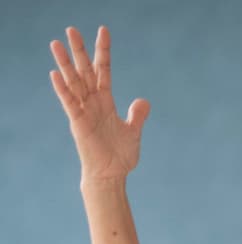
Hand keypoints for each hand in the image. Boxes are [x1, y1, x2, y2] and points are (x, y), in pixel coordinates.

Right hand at [48, 26, 147, 182]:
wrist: (111, 175)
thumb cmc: (120, 155)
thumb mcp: (133, 132)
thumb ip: (137, 115)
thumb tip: (143, 100)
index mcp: (105, 101)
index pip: (103, 71)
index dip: (103, 52)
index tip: (103, 32)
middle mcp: (92, 102)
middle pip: (84, 71)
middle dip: (79, 51)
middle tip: (72, 28)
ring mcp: (84, 111)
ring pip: (73, 83)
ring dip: (65, 64)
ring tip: (56, 44)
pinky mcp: (78, 123)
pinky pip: (69, 103)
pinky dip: (62, 89)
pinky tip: (55, 74)